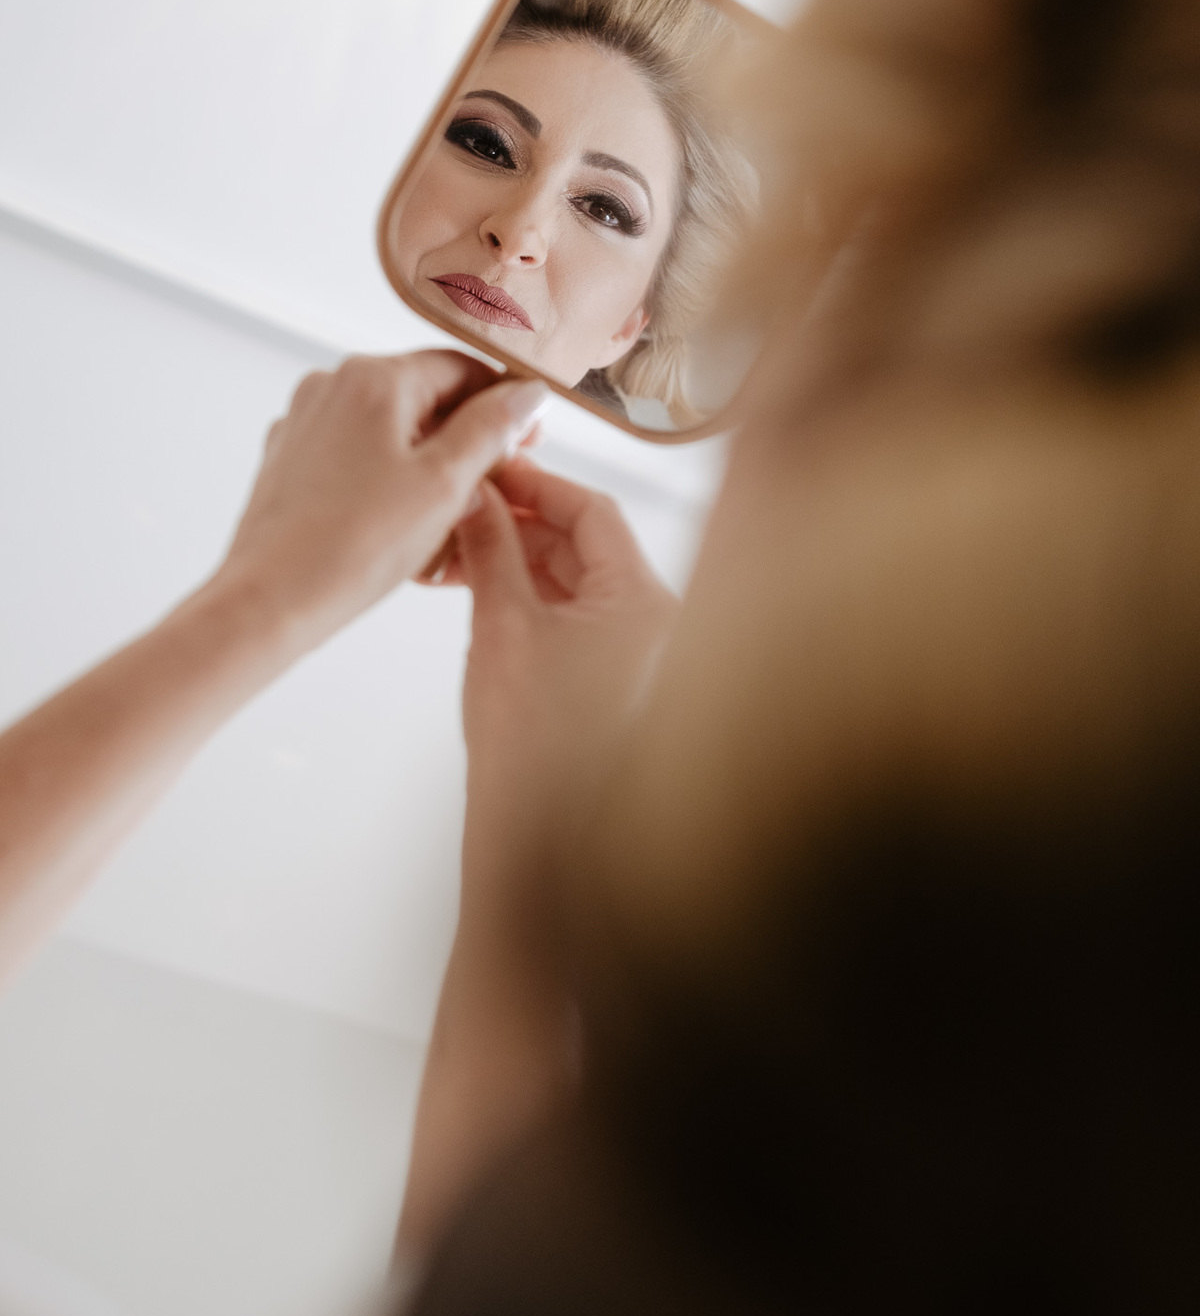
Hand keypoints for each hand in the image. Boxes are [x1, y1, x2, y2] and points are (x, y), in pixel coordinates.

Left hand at [212, 353, 545, 652]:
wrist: (269, 601)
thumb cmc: (354, 547)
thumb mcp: (445, 483)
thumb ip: (491, 428)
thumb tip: (526, 392)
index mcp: (373, 378)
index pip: (462, 367)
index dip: (503, 402)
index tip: (529, 439)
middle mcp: (332, 385)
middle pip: (424, 393)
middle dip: (466, 433)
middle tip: (498, 481)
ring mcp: (306, 421)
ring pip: (390, 425)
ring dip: (429, 456)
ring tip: (452, 509)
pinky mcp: (290, 458)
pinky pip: (356, 451)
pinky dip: (388, 473)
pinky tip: (403, 517)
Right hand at [454, 458, 678, 888]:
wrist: (536, 844)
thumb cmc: (530, 752)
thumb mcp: (502, 628)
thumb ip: (491, 549)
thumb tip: (476, 497)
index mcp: (648, 605)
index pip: (596, 513)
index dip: (537, 485)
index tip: (491, 470)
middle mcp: (658, 624)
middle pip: (589, 544)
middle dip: (524, 520)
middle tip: (467, 504)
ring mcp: (639, 654)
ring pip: (578, 579)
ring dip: (522, 557)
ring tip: (462, 547)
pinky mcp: (613, 680)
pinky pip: (575, 616)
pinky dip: (532, 595)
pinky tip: (484, 586)